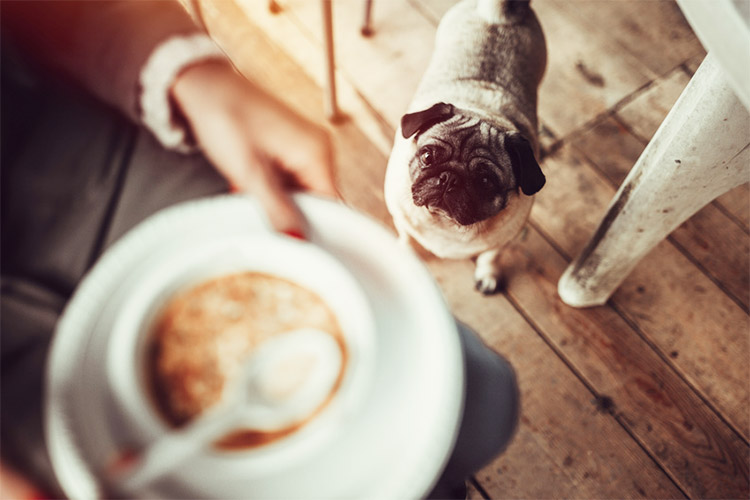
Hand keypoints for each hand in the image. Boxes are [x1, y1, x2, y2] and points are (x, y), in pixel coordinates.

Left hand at [171, 60, 337, 235]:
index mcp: (318, 153)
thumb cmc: (225, 117)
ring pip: (300, 192)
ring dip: (277, 202)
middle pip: (318, 201)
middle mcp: (318, 149)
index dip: (316, 229)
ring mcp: (304, 146)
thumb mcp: (250, 173)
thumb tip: (298, 241)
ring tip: (247, 193)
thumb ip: (277, 210)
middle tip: (262, 218)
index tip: (295, 244)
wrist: (202, 85)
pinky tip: (247, 185)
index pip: (333, 206)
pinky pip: (289, 179)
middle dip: (291, 215)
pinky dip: (271, 188)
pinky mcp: (288, 146)